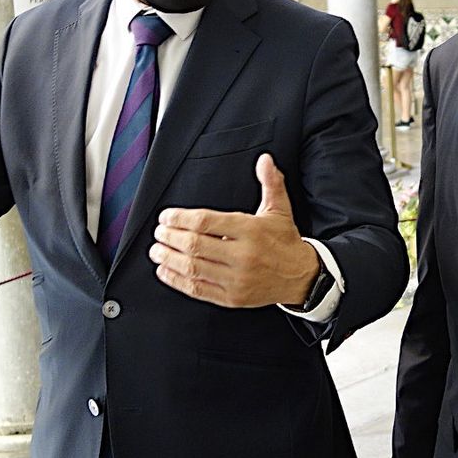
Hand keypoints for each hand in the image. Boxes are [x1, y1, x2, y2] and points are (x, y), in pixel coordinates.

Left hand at [150, 153, 320, 305]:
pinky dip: (177, 280)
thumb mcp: (279, 209)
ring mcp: (236, 279)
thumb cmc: (285, 241)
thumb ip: (270, 183)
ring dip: (169, 259)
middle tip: (159, 232)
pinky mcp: (232, 297)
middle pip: (195, 245)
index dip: (180, 219)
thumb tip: (265, 160)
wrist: (301, 276)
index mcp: (251, 231)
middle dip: (170, 237)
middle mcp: (243, 255)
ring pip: (192, 268)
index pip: (206, 222)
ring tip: (157, 251)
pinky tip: (165, 271)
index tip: (166, 217)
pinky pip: (197, 289)